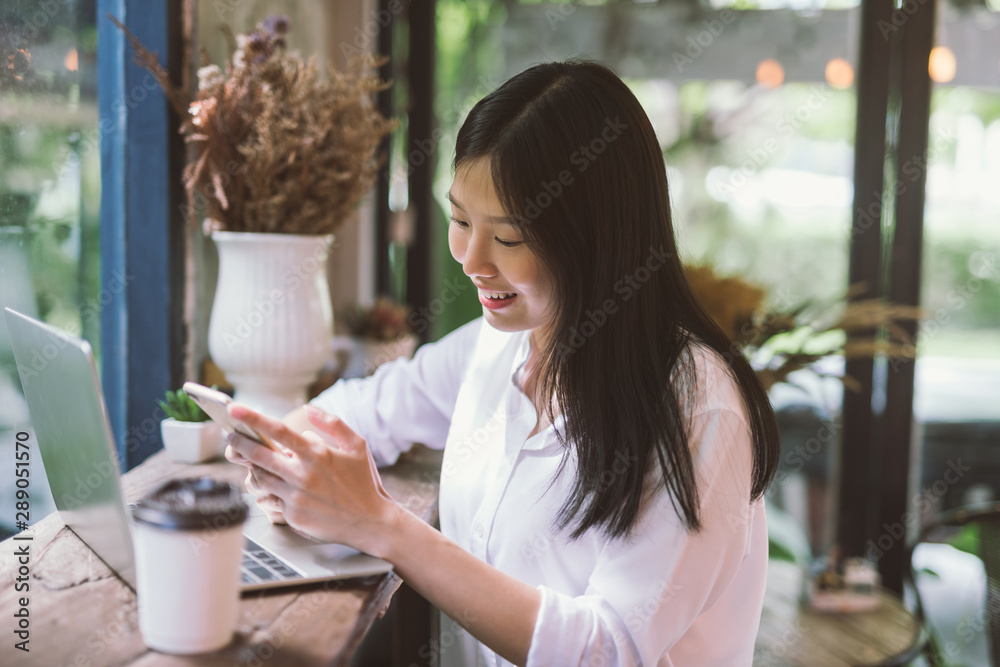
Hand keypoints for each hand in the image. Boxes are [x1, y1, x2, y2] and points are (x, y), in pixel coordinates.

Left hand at [224, 403, 400, 554]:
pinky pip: (271, 499)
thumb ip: (333, 423)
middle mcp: (303, 475)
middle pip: (258, 455)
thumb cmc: (364, 482)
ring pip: (260, 477)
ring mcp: (295, 497)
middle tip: (232, 434)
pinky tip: (276, 484)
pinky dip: (269, 489)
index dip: (252, 418)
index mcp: (317, 454)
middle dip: (239, 442)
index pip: (278, 431)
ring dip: (253, 466)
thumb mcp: (357, 446)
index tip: (234, 408)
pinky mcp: (292, 515)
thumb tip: (308, 409)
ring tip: (255, 459)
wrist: (370, 522)